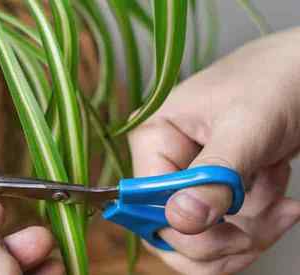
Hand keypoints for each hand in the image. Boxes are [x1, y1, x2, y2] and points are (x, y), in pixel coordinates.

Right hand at [129, 27, 299, 273]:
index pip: (147, 205)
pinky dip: (260, 223)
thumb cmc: (274, 82)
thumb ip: (214, 176)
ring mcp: (190, 180)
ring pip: (201, 239)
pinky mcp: (217, 191)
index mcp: (153, 139)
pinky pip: (226, 231)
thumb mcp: (246, 129)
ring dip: (248, 232)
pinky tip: (280, 192)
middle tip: (268, 224)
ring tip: (283, 203)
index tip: (234, 230)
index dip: (185, 229)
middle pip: (170, 231)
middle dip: (222, 239)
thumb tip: (180, 219)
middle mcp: (163, 163)